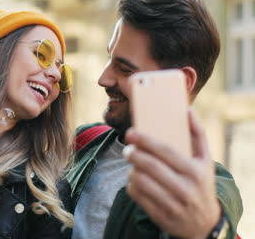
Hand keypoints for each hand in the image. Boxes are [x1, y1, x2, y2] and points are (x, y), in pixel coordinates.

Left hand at [124, 108, 220, 238]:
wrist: (204, 223)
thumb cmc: (201, 183)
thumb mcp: (205, 160)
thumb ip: (197, 134)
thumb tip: (187, 109)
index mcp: (196, 172)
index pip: (166, 152)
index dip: (145, 140)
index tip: (130, 132)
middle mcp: (186, 189)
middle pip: (150, 166)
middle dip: (134, 154)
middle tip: (127, 149)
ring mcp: (173, 205)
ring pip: (141, 181)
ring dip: (131, 170)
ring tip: (133, 164)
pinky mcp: (161, 216)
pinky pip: (137, 196)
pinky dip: (131, 185)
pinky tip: (135, 179)